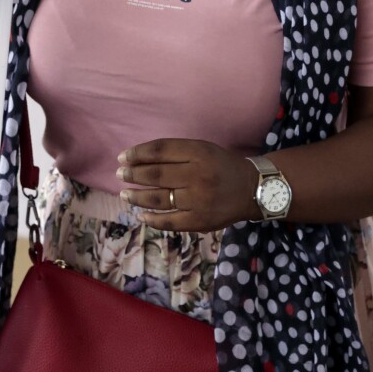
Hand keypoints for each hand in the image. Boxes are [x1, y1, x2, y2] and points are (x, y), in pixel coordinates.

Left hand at [116, 138, 256, 231]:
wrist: (252, 189)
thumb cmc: (221, 165)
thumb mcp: (202, 149)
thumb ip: (175, 152)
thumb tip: (138, 160)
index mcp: (198, 153)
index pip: (160, 151)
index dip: (137, 153)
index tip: (123, 157)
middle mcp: (198, 176)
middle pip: (156, 174)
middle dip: (133, 174)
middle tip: (120, 174)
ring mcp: (199, 200)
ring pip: (159, 199)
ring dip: (137, 197)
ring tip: (124, 194)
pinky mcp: (200, 221)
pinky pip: (170, 222)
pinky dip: (152, 220)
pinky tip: (141, 215)